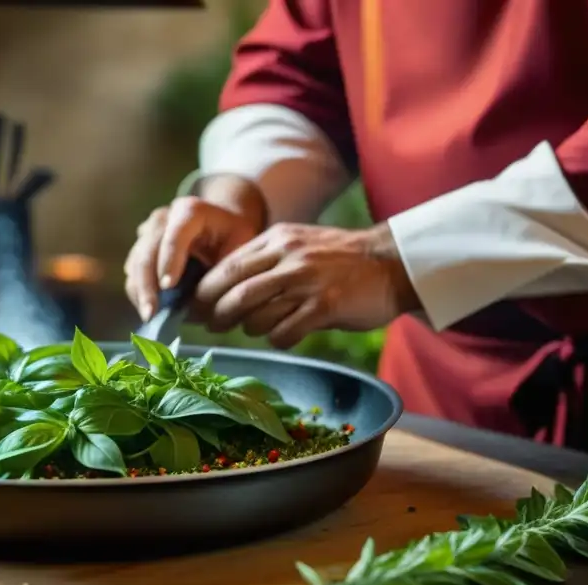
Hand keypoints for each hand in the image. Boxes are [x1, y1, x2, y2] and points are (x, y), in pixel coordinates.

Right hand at [124, 196, 260, 320]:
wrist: (220, 224)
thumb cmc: (233, 236)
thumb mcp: (239, 245)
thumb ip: (224, 267)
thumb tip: (201, 303)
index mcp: (189, 211)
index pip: (174, 236)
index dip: (169, 261)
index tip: (168, 287)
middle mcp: (163, 218)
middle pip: (147, 251)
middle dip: (147, 285)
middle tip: (151, 312)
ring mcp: (147, 232)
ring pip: (135, 263)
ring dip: (139, 292)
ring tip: (149, 316)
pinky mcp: (139, 248)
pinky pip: (133, 272)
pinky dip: (138, 292)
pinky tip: (149, 310)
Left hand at [192, 222, 419, 347]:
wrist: (392, 262)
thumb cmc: (340, 259)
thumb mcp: (298, 244)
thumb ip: (264, 260)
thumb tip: (224, 287)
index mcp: (277, 241)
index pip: (227, 267)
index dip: (206, 292)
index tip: (195, 308)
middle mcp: (288, 258)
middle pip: (234, 293)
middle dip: (217, 315)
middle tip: (213, 326)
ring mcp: (306, 282)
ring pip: (255, 316)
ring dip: (249, 328)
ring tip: (258, 327)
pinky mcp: (324, 307)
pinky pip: (284, 333)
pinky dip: (278, 339)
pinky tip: (286, 335)